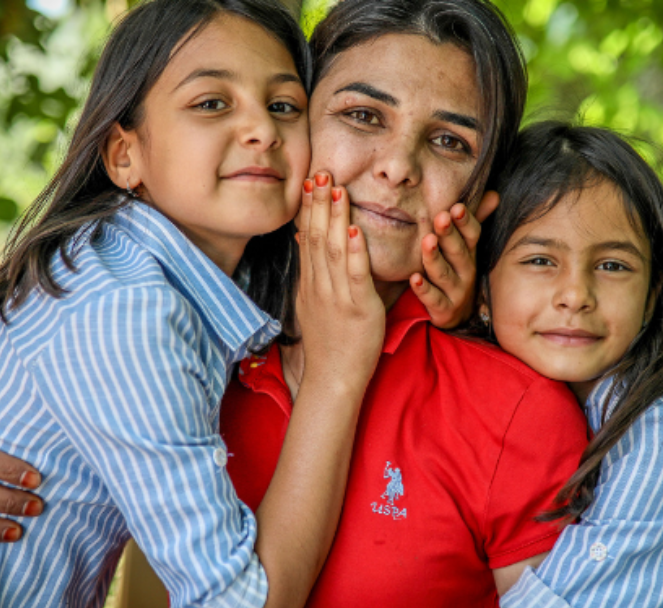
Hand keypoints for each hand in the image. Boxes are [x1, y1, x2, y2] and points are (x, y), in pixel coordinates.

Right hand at [294, 172, 384, 386]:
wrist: (333, 379)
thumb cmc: (329, 343)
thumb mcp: (311, 303)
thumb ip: (310, 272)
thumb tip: (304, 241)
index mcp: (310, 283)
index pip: (307, 238)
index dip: (309, 209)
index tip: (310, 183)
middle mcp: (320, 286)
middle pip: (317, 237)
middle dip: (319, 204)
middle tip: (322, 174)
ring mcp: (337, 297)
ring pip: (334, 250)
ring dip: (336, 218)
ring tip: (338, 190)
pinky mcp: (358, 308)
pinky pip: (356, 275)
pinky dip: (356, 251)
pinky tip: (357, 229)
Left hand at [411, 191, 498, 328]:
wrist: (457, 314)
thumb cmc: (456, 272)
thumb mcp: (466, 247)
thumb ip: (473, 222)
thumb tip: (494, 194)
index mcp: (470, 253)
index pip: (472, 235)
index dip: (466, 221)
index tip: (456, 206)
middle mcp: (466, 272)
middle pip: (458, 252)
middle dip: (449, 234)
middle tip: (440, 217)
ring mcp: (456, 292)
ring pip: (444, 274)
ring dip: (435, 258)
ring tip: (427, 241)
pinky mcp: (444, 310)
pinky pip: (433, 300)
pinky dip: (423, 290)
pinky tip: (414, 278)